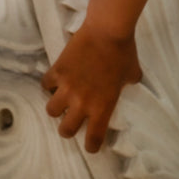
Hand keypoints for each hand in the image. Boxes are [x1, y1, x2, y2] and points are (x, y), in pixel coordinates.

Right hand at [40, 27, 142, 153]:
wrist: (107, 31)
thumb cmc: (124, 52)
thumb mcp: (132, 74)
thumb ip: (127, 84)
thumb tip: (127, 83)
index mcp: (102, 107)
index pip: (94, 138)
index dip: (91, 146)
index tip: (91, 147)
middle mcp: (82, 102)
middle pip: (65, 130)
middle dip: (67, 130)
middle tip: (70, 123)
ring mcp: (67, 88)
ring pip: (51, 111)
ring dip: (56, 108)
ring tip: (61, 101)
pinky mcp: (57, 71)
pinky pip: (46, 85)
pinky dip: (49, 85)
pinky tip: (55, 81)